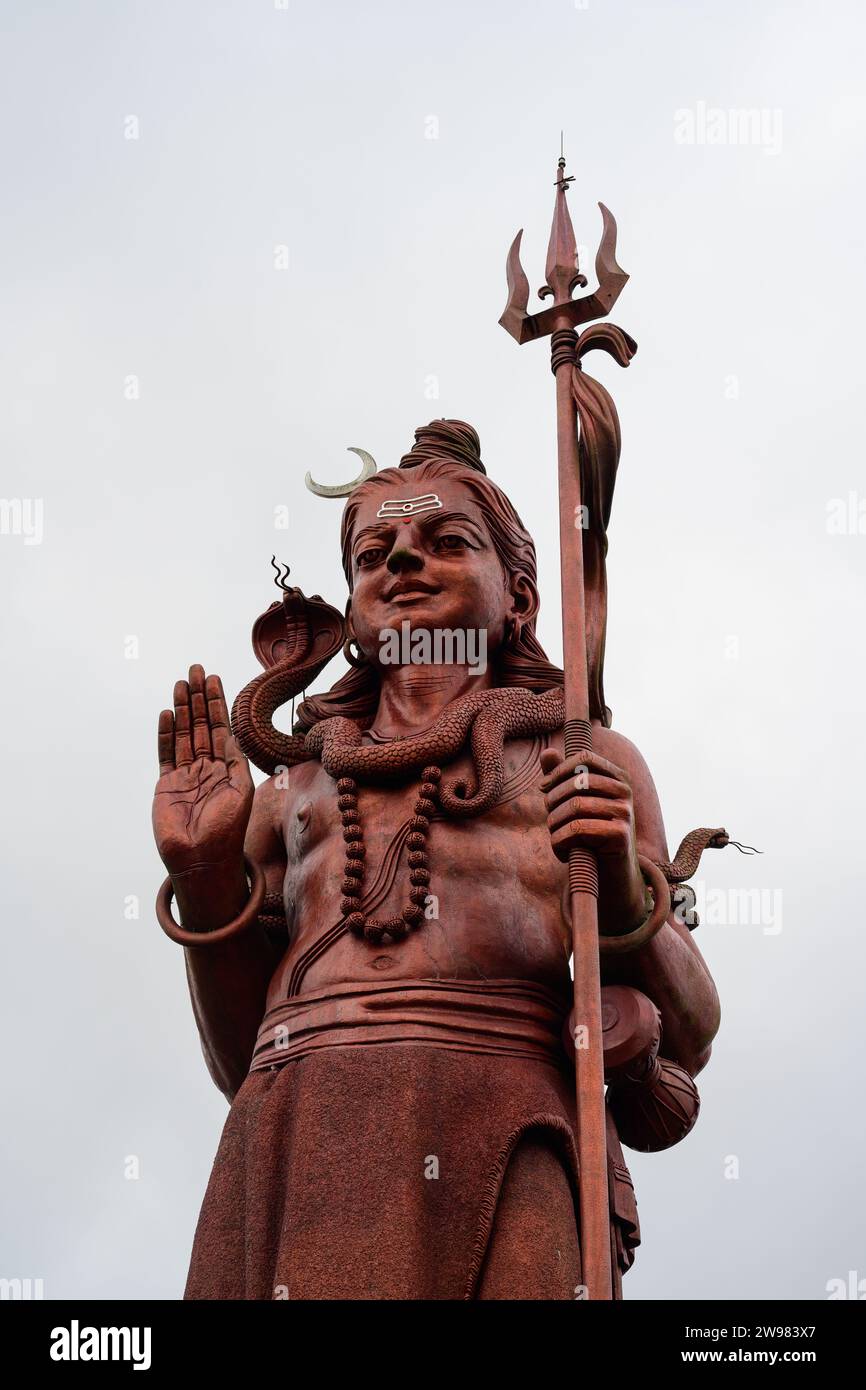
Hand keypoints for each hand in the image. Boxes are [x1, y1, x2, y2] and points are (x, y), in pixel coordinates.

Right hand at [153, 665, 252, 877]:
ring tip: (181, 683)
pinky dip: (166, 734)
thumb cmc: (227, 829)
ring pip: (183, 734)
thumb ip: (235, 760)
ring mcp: (185, 774)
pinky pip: (166, 753)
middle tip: (196, 670)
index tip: (214, 679)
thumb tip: (231, 732)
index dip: (217, 703)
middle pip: (200, 724)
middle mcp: (206, 767)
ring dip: (182, 708)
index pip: (221, 727)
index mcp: (227, 767)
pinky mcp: (167, 784)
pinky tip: (167, 714)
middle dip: (199, 697)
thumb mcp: (240, 791)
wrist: (202, 859)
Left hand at [540, 748, 648, 934]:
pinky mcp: (621, 836)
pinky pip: (578, 829)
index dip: (558, 770)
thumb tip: (548, 752)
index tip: (543, 788)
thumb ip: (562, 776)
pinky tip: (564, 852)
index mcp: (617, 776)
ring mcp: (626, 813)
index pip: (584, 757)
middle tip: (550, 821)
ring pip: (574, 806)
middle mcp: (625, 791)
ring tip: (556, 837)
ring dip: (554, 825)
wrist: (611, 873)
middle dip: (553, 802)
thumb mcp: (575, 802)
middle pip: (575, 783)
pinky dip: (560, 842)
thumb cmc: (590, 833)